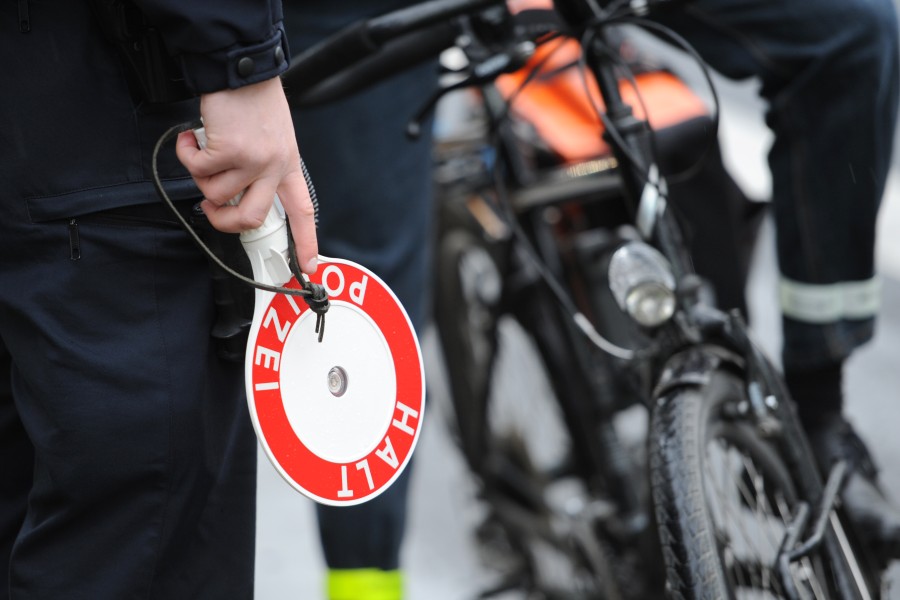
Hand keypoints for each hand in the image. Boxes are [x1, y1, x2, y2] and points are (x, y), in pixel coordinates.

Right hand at [175, 77, 318, 273]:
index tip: (310, 268)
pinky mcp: (229, 151)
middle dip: (223, 222)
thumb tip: (237, 193)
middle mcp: (274, 167)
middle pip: (251, 218)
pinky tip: (192, 137)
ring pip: (215, 193)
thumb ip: (263, 166)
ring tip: (204, 148)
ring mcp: (253, 161)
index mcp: (287, 165)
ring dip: (200, 173)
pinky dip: (187, 153)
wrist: (242, 67)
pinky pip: (197, 169)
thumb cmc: (254, 100)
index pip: (302, 211)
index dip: (306, 242)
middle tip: (210, 210)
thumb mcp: (273, 137)